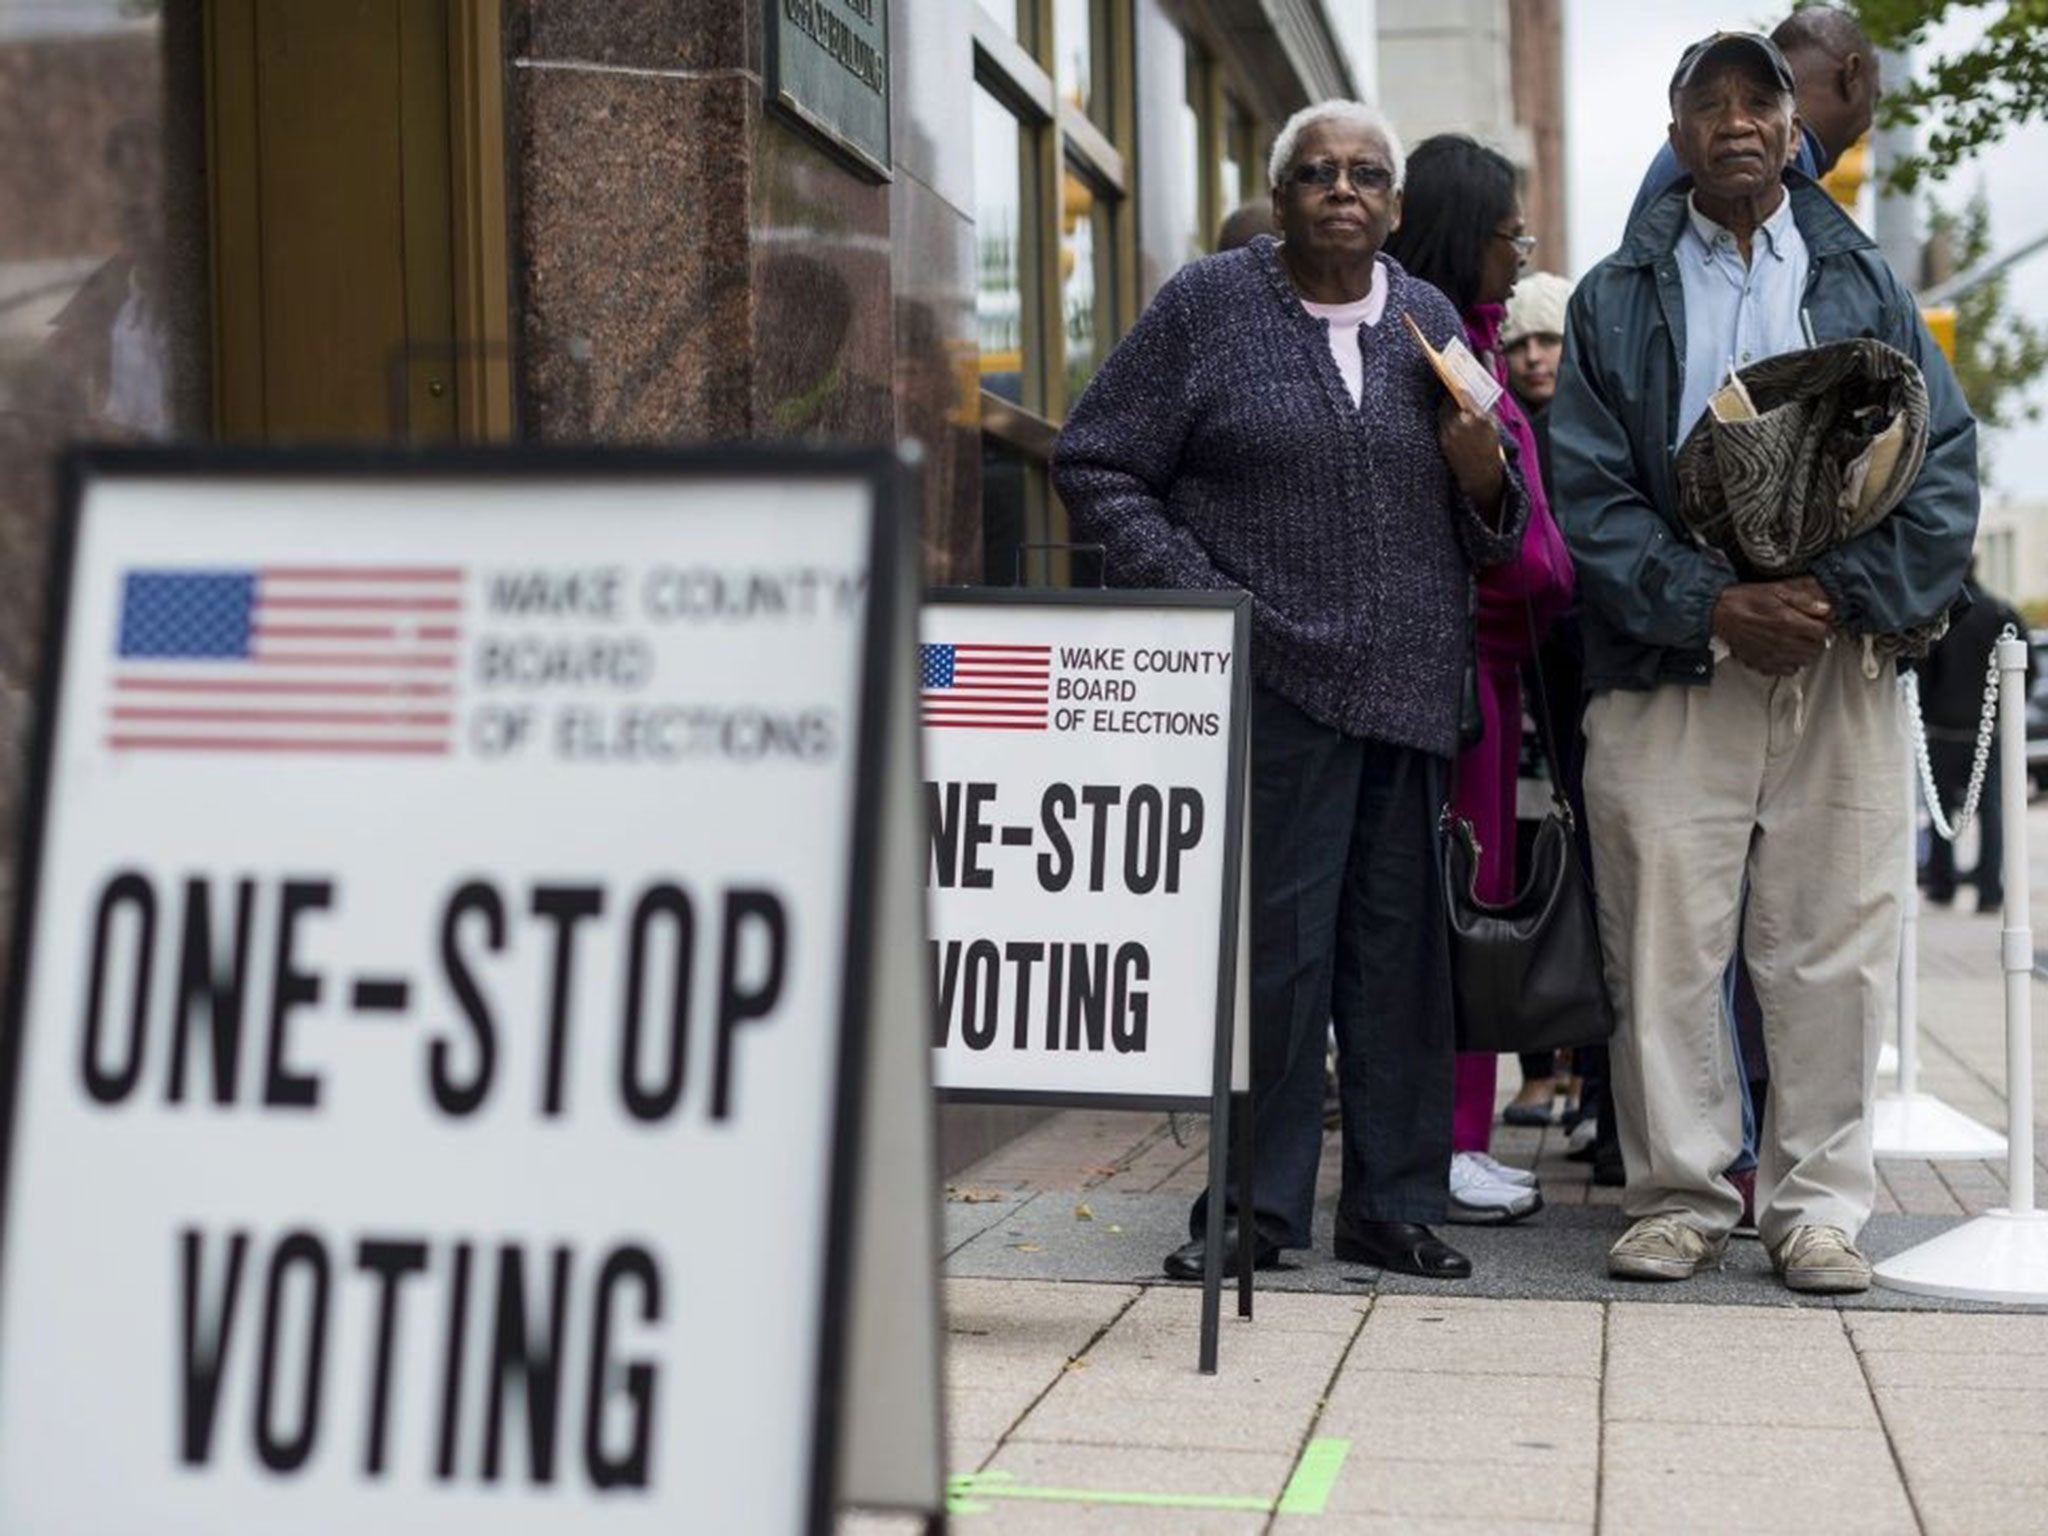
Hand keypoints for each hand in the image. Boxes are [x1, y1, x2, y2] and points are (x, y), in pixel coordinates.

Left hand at [1437, 398, 1504, 514]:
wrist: (1479, 474)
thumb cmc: (1490, 449)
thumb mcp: (1493, 426)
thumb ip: (1482, 409)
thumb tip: (1472, 395)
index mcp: (1477, 418)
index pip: (1463, 395)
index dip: (1459, 387)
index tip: (1458, 382)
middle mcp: (1462, 424)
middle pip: (1449, 401)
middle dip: (1451, 395)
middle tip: (1453, 390)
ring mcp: (1450, 433)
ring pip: (1443, 412)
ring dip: (1446, 406)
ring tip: (1451, 402)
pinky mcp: (1442, 440)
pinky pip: (1441, 423)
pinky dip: (1445, 418)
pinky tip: (1449, 418)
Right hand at [1711, 578, 1832, 675]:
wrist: (1718, 614)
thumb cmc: (1744, 600)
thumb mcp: (1776, 590)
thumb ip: (1803, 599)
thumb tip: (1825, 609)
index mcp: (1789, 622)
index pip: (1822, 632)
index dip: (1823, 625)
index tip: (1818, 621)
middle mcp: (1783, 642)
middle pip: (1816, 649)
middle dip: (1816, 639)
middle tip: (1809, 630)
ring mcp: (1773, 656)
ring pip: (1804, 661)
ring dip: (1806, 652)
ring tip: (1798, 641)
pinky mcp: (1762, 664)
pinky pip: (1787, 671)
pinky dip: (1791, 663)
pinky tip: (1785, 652)